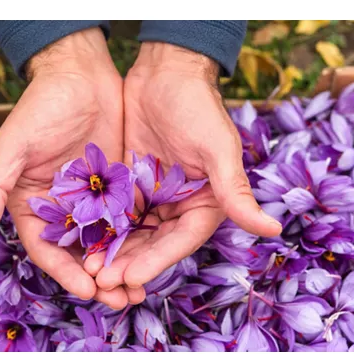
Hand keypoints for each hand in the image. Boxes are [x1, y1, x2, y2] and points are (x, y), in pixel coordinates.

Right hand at [0, 29, 143, 308]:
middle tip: (123, 300)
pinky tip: (156, 256)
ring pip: (107, 245)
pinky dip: (139, 242)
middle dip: (100, 281)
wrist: (81, 76)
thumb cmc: (40, 108)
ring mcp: (93, 203)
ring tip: (141, 290)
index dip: (66, 274)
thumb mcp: (13, 146)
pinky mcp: (119, 190)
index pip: (48, 251)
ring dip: (123, 268)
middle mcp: (62, 211)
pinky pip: (130, 222)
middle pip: (80, 256)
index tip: (88, 291)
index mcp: (32, 207)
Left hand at [89, 42, 281, 292]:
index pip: (180, 241)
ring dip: (112, 253)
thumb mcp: (217, 148)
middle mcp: (180, 205)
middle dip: (129, 264)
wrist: (165, 71)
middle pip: (153, 244)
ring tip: (89, 271)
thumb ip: (235, 191)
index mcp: (207, 203)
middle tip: (101, 282)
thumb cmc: (198, 106)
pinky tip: (81, 243)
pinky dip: (101, 229)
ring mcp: (153, 196)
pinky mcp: (129, 184)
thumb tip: (273, 230)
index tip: (131, 277)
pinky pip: (114, 213)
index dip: (157, 261)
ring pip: (131, 234)